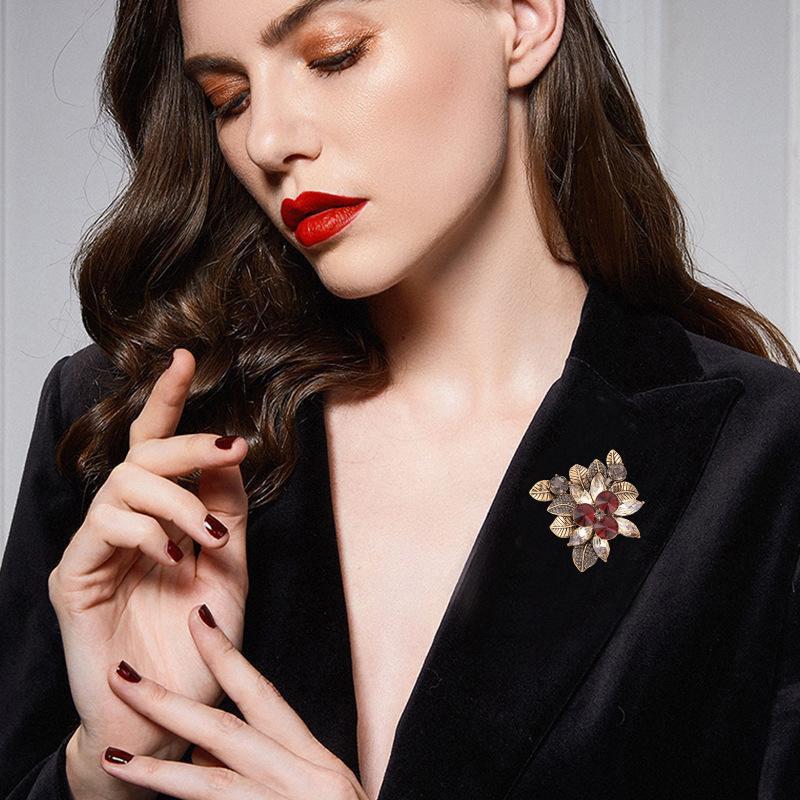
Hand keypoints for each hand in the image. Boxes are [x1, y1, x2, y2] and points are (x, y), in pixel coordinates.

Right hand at [49, 349, 250, 797]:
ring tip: (208, 537)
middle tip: (230, 448)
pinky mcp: (76, 579)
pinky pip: (102, 531)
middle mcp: (125, 523)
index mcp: (161, 515)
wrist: (172, 712)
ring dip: (176, 501)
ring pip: (124, 486)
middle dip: (188, 443)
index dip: (168, 399)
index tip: (186, 357)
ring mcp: (97, 549)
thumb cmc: (201, 640)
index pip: (158, 447)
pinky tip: (171, 557)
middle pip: (142, 456)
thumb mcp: (232, 566)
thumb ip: (228, 509)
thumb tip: (231, 450)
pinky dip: (143, 533)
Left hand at [99, 603, 368, 799]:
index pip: (263, 696)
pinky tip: (144, 798)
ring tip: (113, 756)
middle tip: (124, 676)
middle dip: (169, 704)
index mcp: (316, 760)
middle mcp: (304, 779)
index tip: (197, 620)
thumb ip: (265, 765)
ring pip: (210, 785)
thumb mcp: (314, 790)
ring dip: (155, 772)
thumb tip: (200, 751)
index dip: (226, 656)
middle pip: (226, 732)